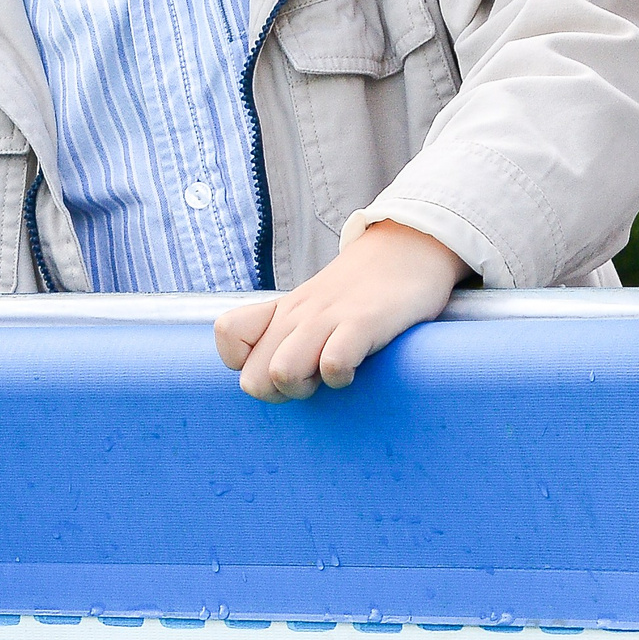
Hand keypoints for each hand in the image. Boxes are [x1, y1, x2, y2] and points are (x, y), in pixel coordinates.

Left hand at [215, 220, 465, 401]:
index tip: (277, 361)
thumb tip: (269, 376)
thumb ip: (285, 333)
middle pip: (252, 379)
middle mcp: (297, 313)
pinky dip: (341, 376)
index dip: (245, 362)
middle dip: (279, 393)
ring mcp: (327, 316)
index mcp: (282, 310)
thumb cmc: (362, 289)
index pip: (228, 334)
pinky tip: (356, 366)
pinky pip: (333, 364)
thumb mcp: (313, 305)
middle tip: (311, 378)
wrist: (410, 246)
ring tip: (331, 372)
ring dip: (306, 387)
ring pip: (281, 374)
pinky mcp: (362, 322)